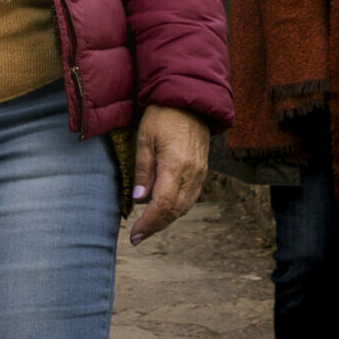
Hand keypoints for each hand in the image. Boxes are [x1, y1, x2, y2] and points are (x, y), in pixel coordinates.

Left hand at [127, 104, 209, 245]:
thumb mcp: (144, 139)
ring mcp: (200, 172)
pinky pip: (191, 197)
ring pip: (185, 207)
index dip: (148, 224)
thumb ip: (143, 171)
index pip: (162, 205)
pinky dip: (176, 208)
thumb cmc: (163, 116)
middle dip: (156, 226)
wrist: (190, 100)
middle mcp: (192, 173)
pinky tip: (163, 209)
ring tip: (148, 226)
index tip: (135, 235)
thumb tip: (139, 199)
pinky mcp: (203, 170)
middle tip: (138, 237)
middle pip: (175, 211)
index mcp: (175, 165)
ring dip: (167, 219)